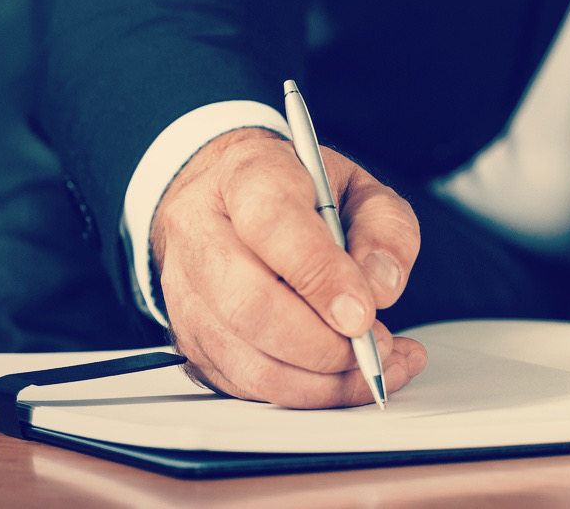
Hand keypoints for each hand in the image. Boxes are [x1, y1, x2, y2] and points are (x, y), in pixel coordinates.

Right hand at [151, 126, 426, 406]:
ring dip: (318, 381)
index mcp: (246, 175)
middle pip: (249, 305)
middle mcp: (201, 231)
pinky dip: (301, 394)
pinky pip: (242, 385)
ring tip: (371, 366)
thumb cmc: (295, 189)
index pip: (272, 224)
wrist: (227, 194)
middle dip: (324, 345)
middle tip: (375, 346)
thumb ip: (383, 227)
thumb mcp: (357, 186)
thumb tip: (380, 286)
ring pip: (244, 359)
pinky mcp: (190, 338)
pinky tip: (342, 380)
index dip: (320, 275)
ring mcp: (186, 291)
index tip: (363, 313)